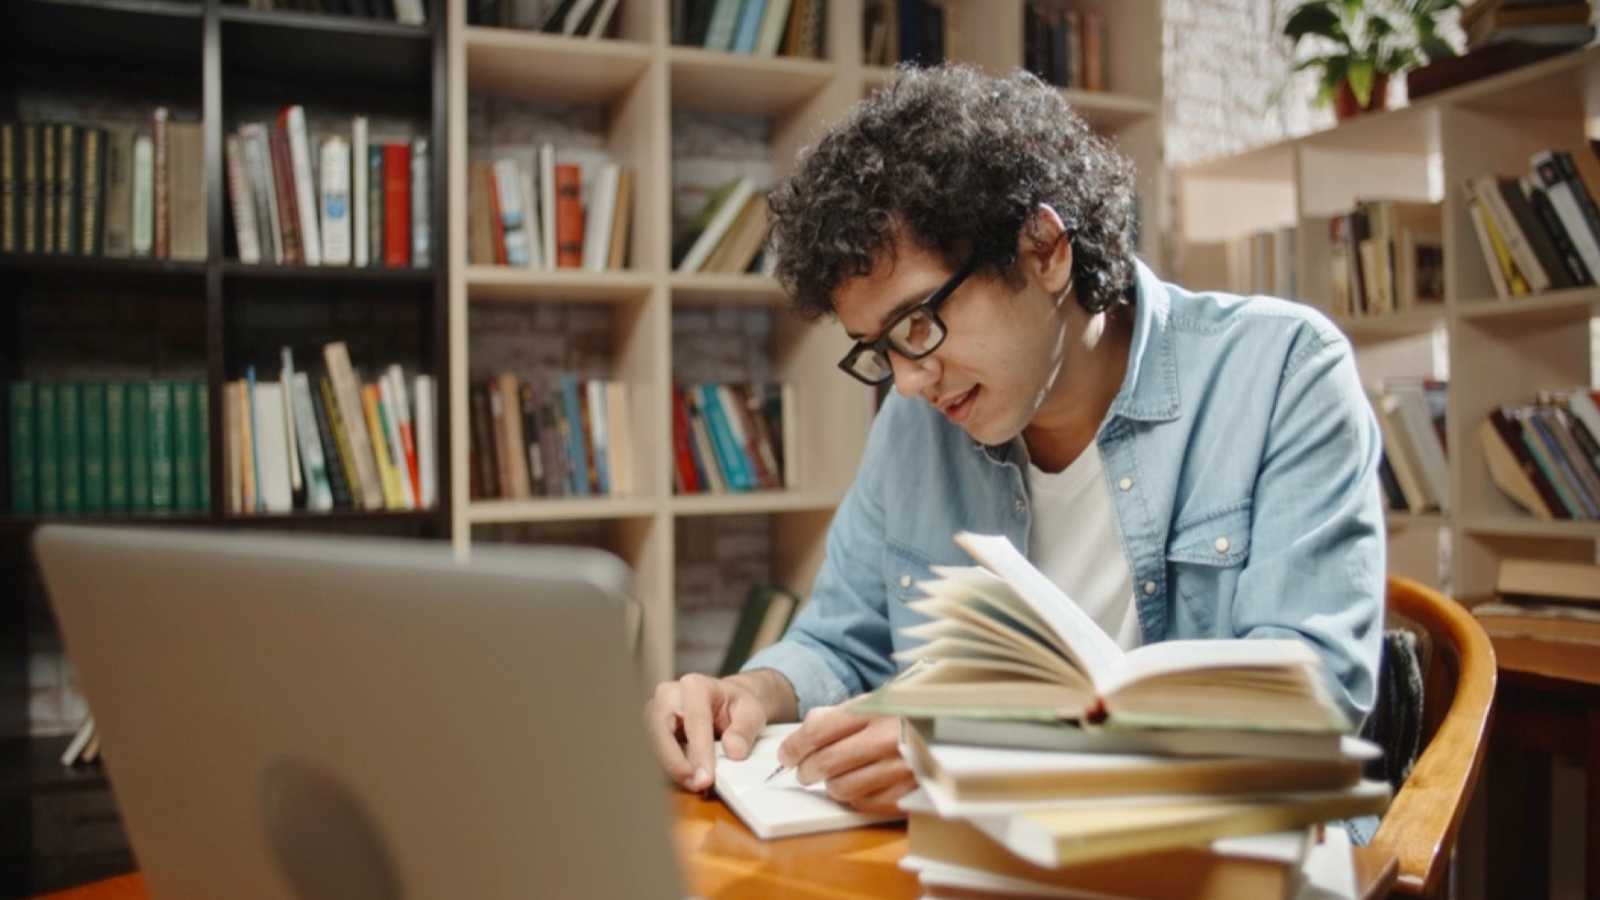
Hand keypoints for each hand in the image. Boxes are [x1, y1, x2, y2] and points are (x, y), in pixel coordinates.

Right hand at [646, 672, 780, 792]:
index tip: (706, 777)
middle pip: (662, 730)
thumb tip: (733, 750)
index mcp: (695, 686)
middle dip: (675, 762)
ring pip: (652, 744)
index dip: (699, 751)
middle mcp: (669, 695)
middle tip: (696, 784)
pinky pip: (653, 752)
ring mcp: (655, 712)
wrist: (726, 701)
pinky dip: (668, 768)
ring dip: (671, 768)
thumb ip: (745, 730)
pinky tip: (685, 779)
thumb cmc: (736, 704)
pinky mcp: (651, 730)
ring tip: (694, 784)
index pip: (694, 720)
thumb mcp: (752, 712)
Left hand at [778, 707, 915, 815]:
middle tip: (804, 770)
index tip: (787, 754)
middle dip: (806, 769)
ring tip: (836, 776)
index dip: (795, 745)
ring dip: (831, 785)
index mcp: (879, 709)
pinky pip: (865, 805)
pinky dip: (855, 798)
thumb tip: (805, 729)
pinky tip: (860, 785)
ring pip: (842, 789)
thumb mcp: (880, 699)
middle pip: (827, 762)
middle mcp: (890, 738)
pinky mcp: (910, 793)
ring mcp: (902, 769)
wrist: (961, 728)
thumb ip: (842, 712)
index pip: (820, 730)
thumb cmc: (914, 713)